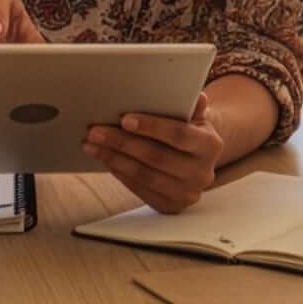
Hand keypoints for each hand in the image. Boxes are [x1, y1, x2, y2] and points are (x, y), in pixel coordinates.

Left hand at [86, 93, 221, 213]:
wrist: (197, 161)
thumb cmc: (190, 130)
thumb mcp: (194, 116)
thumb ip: (191, 106)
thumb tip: (196, 97)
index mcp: (210, 145)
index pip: (178, 134)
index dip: (151, 127)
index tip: (124, 119)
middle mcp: (202, 173)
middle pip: (156, 157)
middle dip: (122, 143)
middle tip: (95, 131)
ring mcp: (187, 193)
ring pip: (144, 175)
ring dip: (114, 159)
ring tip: (92, 145)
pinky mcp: (171, 206)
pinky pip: (140, 190)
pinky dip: (120, 173)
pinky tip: (106, 159)